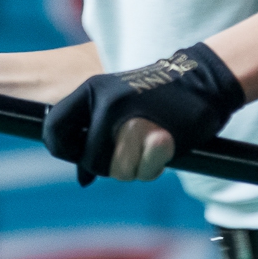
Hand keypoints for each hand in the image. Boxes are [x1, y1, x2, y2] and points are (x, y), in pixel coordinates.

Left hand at [43, 43, 245, 186]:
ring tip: (151, 148)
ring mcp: (129, 117)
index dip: (65, 151)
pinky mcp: (154, 132)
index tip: (84, 158)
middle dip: (108, 167)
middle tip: (130, 156)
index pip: (54, 129)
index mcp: (90, 91)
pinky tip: (165, 147)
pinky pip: (142, 169)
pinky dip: (152, 166)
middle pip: (88, 159)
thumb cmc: (160, 97)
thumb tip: (82, 178)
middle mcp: (103, 102)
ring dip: (134, 168)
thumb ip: (97, 132)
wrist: (203, 80)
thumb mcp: (119, 102)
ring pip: (114, 169)